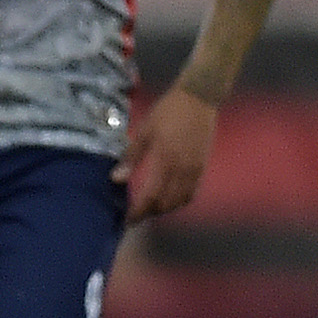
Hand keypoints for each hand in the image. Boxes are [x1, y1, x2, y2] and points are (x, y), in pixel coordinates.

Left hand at [115, 86, 218, 222]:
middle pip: (166, 203)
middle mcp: (182, 170)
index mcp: (165, 161)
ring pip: (180, 201)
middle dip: (150, 212)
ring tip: (150, 208)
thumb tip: (115, 179)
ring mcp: (195, 169)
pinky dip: (179, 200)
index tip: (127, 219)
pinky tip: (169, 197)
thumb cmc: (168, 111)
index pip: (151, 197)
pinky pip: (191, 192)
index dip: (139, 211)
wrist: (199, 97)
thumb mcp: (144, 130)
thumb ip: (131, 156)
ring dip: (165, 209)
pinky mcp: (202, 166)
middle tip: (136, 214)